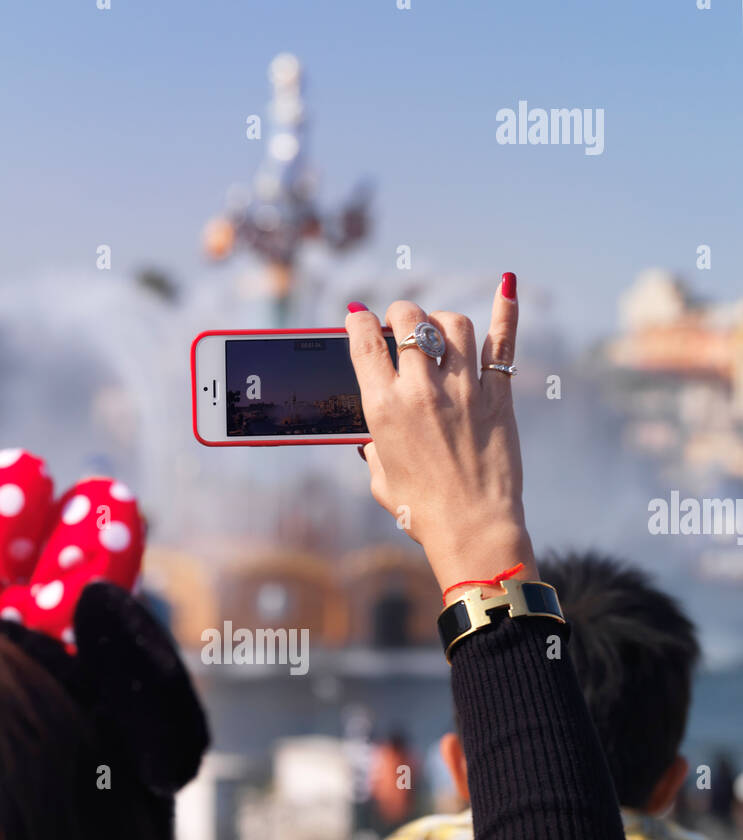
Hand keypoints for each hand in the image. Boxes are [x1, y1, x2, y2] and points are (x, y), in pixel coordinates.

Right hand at [345, 279, 536, 595]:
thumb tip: (374, 436)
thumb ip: (375, 447)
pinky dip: (506, 310)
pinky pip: (503, 342)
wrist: (473, 529)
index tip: (358, 317)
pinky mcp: (499, 396)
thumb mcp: (381, 479)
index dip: (358, 322)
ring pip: (452, 323)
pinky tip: (508, 283)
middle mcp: (422, 390)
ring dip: (439, 319)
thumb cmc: (422, 512)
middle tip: (400, 324)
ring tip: (437, 330)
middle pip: (409, 320)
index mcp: (385, 410)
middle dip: (399, 314)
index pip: (366, 342)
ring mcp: (464, 389)